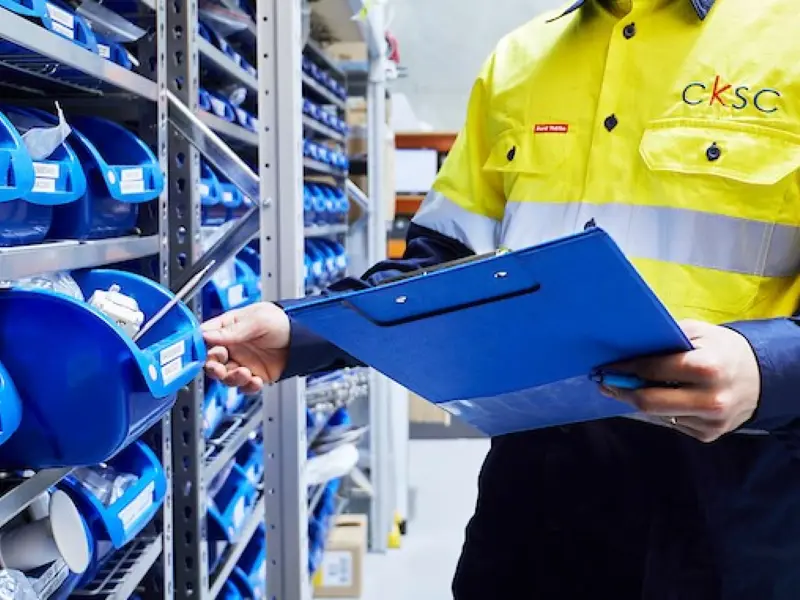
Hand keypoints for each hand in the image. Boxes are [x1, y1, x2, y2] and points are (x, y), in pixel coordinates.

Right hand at [201, 302, 290, 393]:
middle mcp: (233, 347)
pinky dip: (248, 387)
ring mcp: (243, 362)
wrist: (305, 336)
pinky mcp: (256, 375)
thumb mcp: (256, 320)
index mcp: (228, 329)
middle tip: (220, 368)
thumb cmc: (281, 320)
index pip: (205, 340)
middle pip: (212, 362)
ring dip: (232, 378)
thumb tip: (207, 336)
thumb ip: (231, 331)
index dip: (201, 348)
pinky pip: (245, 387)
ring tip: (244, 373)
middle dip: (214, 368)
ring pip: (226, 378)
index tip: (204, 354)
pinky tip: (256, 381)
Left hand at [601, 319, 760, 441]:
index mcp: (707, 367)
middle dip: (622, 391)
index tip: (605, 367)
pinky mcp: (709, 435)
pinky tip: (668, 397)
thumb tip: (626, 350)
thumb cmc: (721, 349)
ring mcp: (711, 421)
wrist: (761, 377)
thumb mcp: (698, 333)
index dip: (625, 368)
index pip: (653, 370)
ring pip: (657, 414)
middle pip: (648, 401)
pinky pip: (671, 423)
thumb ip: (664, 341)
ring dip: (641, 400)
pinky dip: (662, 410)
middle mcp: (710, 399)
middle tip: (605, 383)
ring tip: (634, 386)